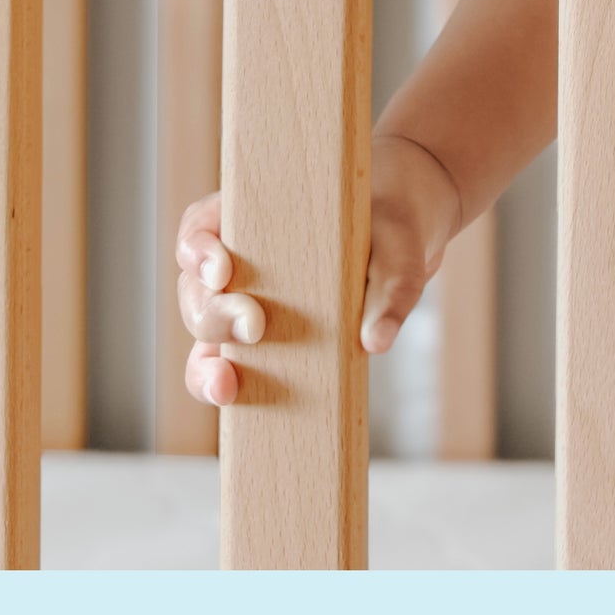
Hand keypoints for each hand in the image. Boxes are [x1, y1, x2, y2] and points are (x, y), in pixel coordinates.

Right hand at [176, 133, 463, 407]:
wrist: (417, 231)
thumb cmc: (397, 219)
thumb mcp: (402, 240)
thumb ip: (394, 286)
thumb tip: (374, 343)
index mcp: (254, 215)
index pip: (202, 228)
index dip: (199, 252)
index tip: (224, 273)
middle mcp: (242, 259)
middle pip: (197, 289)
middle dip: (213, 315)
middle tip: (254, 328)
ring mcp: (252, 302)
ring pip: (208, 334)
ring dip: (208, 363)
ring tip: (225, 386)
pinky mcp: (271, 341)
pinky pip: (236, 364)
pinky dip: (226, 383)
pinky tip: (234, 399)